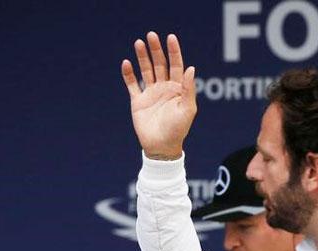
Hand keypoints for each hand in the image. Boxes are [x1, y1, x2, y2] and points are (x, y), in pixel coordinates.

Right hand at [121, 32, 196, 159]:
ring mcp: (151, 94)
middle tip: (151, 35)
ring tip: (139, 42)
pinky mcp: (138, 101)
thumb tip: (191, 68)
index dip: (174, 51)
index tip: (171, 38)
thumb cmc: (178, 130)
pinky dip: (128, 74)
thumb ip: (189, 89)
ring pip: (146, 70)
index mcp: (178, 89)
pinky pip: (132, 85)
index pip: (177, 66)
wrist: (162, 147)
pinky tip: (126, 63)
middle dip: (156, 50)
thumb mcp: (187, 110)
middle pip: (160, 64)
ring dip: (143, 57)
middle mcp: (164, 88)